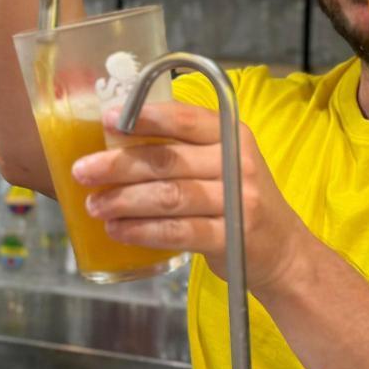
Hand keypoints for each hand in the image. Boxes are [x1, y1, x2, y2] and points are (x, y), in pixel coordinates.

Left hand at [70, 103, 313, 290]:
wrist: (284, 251)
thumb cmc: (237, 200)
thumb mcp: (221, 162)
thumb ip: (181, 148)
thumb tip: (112, 139)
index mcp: (230, 135)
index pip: (184, 118)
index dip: (144, 117)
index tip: (107, 118)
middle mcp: (237, 163)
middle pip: (168, 159)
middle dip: (119, 165)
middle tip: (83, 171)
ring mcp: (238, 202)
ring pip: (169, 196)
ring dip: (125, 201)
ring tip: (95, 205)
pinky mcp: (232, 238)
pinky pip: (179, 232)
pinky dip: (143, 231)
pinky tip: (118, 231)